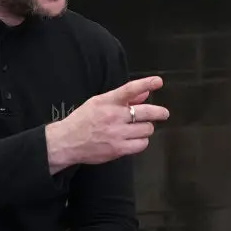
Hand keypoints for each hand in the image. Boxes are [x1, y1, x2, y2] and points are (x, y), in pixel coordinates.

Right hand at [46, 76, 168, 172]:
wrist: (66, 142)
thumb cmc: (83, 120)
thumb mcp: (99, 103)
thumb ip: (124, 99)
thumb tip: (145, 94)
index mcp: (107, 101)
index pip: (129, 89)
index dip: (146, 84)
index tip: (158, 81)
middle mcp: (113, 116)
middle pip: (145, 112)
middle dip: (159, 113)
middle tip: (164, 114)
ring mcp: (116, 133)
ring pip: (146, 129)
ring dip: (146, 128)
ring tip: (140, 128)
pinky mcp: (118, 149)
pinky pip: (141, 144)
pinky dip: (142, 141)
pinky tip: (136, 139)